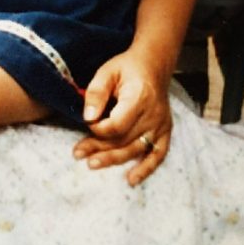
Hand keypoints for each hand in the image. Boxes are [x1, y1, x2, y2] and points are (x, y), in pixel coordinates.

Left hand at [73, 49, 172, 185]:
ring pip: (135, 149)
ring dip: (113, 159)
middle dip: (99, 148)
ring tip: (92, 164)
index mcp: (139, 98)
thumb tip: (88, 117)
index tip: (87, 122)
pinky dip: (146, 169)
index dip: (99, 129)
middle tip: (78, 153)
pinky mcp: (165, 131)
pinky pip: (157, 154)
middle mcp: (153, 115)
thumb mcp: (107, 72)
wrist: (153, 65)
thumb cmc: (127, 68)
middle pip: (124, 140)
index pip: (117, 125)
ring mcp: (161, 125)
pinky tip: (131, 179)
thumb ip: (96, 93)